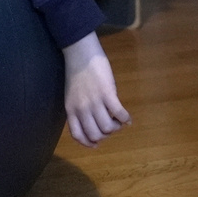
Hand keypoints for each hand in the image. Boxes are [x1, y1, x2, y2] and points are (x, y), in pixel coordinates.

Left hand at [62, 32, 131, 146]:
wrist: (80, 53)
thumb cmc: (76, 72)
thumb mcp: (72, 94)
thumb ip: (80, 109)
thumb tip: (94, 124)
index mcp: (70, 109)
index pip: (77, 135)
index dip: (88, 143)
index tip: (97, 144)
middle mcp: (81, 108)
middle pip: (95, 135)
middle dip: (105, 135)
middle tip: (110, 126)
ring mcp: (94, 102)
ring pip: (108, 128)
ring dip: (116, 127)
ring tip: (117, 120)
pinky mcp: (107, 93)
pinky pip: (119, 114)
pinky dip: (125, 119)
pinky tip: (127, 117)